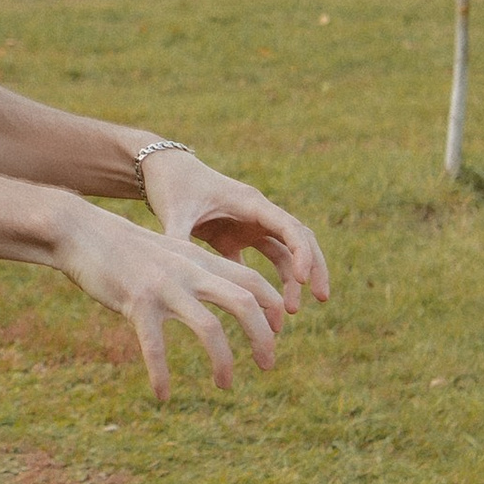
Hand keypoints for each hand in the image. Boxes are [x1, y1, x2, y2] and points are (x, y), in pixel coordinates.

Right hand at [54, 200, 291, 401]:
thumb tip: (216, 293)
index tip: (277, 333)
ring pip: (209, 327)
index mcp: (200, 260)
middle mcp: (190, 272)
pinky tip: (163, 396)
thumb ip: (194, 270)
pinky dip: (161, 374)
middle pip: (244, 302)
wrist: (82, 231)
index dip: (272, 308)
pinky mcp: (136, 302)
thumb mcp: (169, 253)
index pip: (252, 281)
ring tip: (225, 385)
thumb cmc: (125, 248)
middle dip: (263, 336)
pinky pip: (155, 347)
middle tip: (268, 365)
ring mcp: (164, 287)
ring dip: (223, 361)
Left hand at [139, 151, 331, 308]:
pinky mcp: (236, 238)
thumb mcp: (173, 213)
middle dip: (314, 267)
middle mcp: (257, 214)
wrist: (161, 171)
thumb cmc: (171, 185)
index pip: (289, 226)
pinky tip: (266, 311)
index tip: (303, 280)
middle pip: (300, 239)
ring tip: (291, 312)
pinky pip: (261, 262)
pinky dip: (266, 283)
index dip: (301, 252)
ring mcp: (249, 226)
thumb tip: (175, 276)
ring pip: (285, 253)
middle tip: (322, 298)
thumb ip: (178, 241)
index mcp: (250, 203)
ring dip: (292, 280)